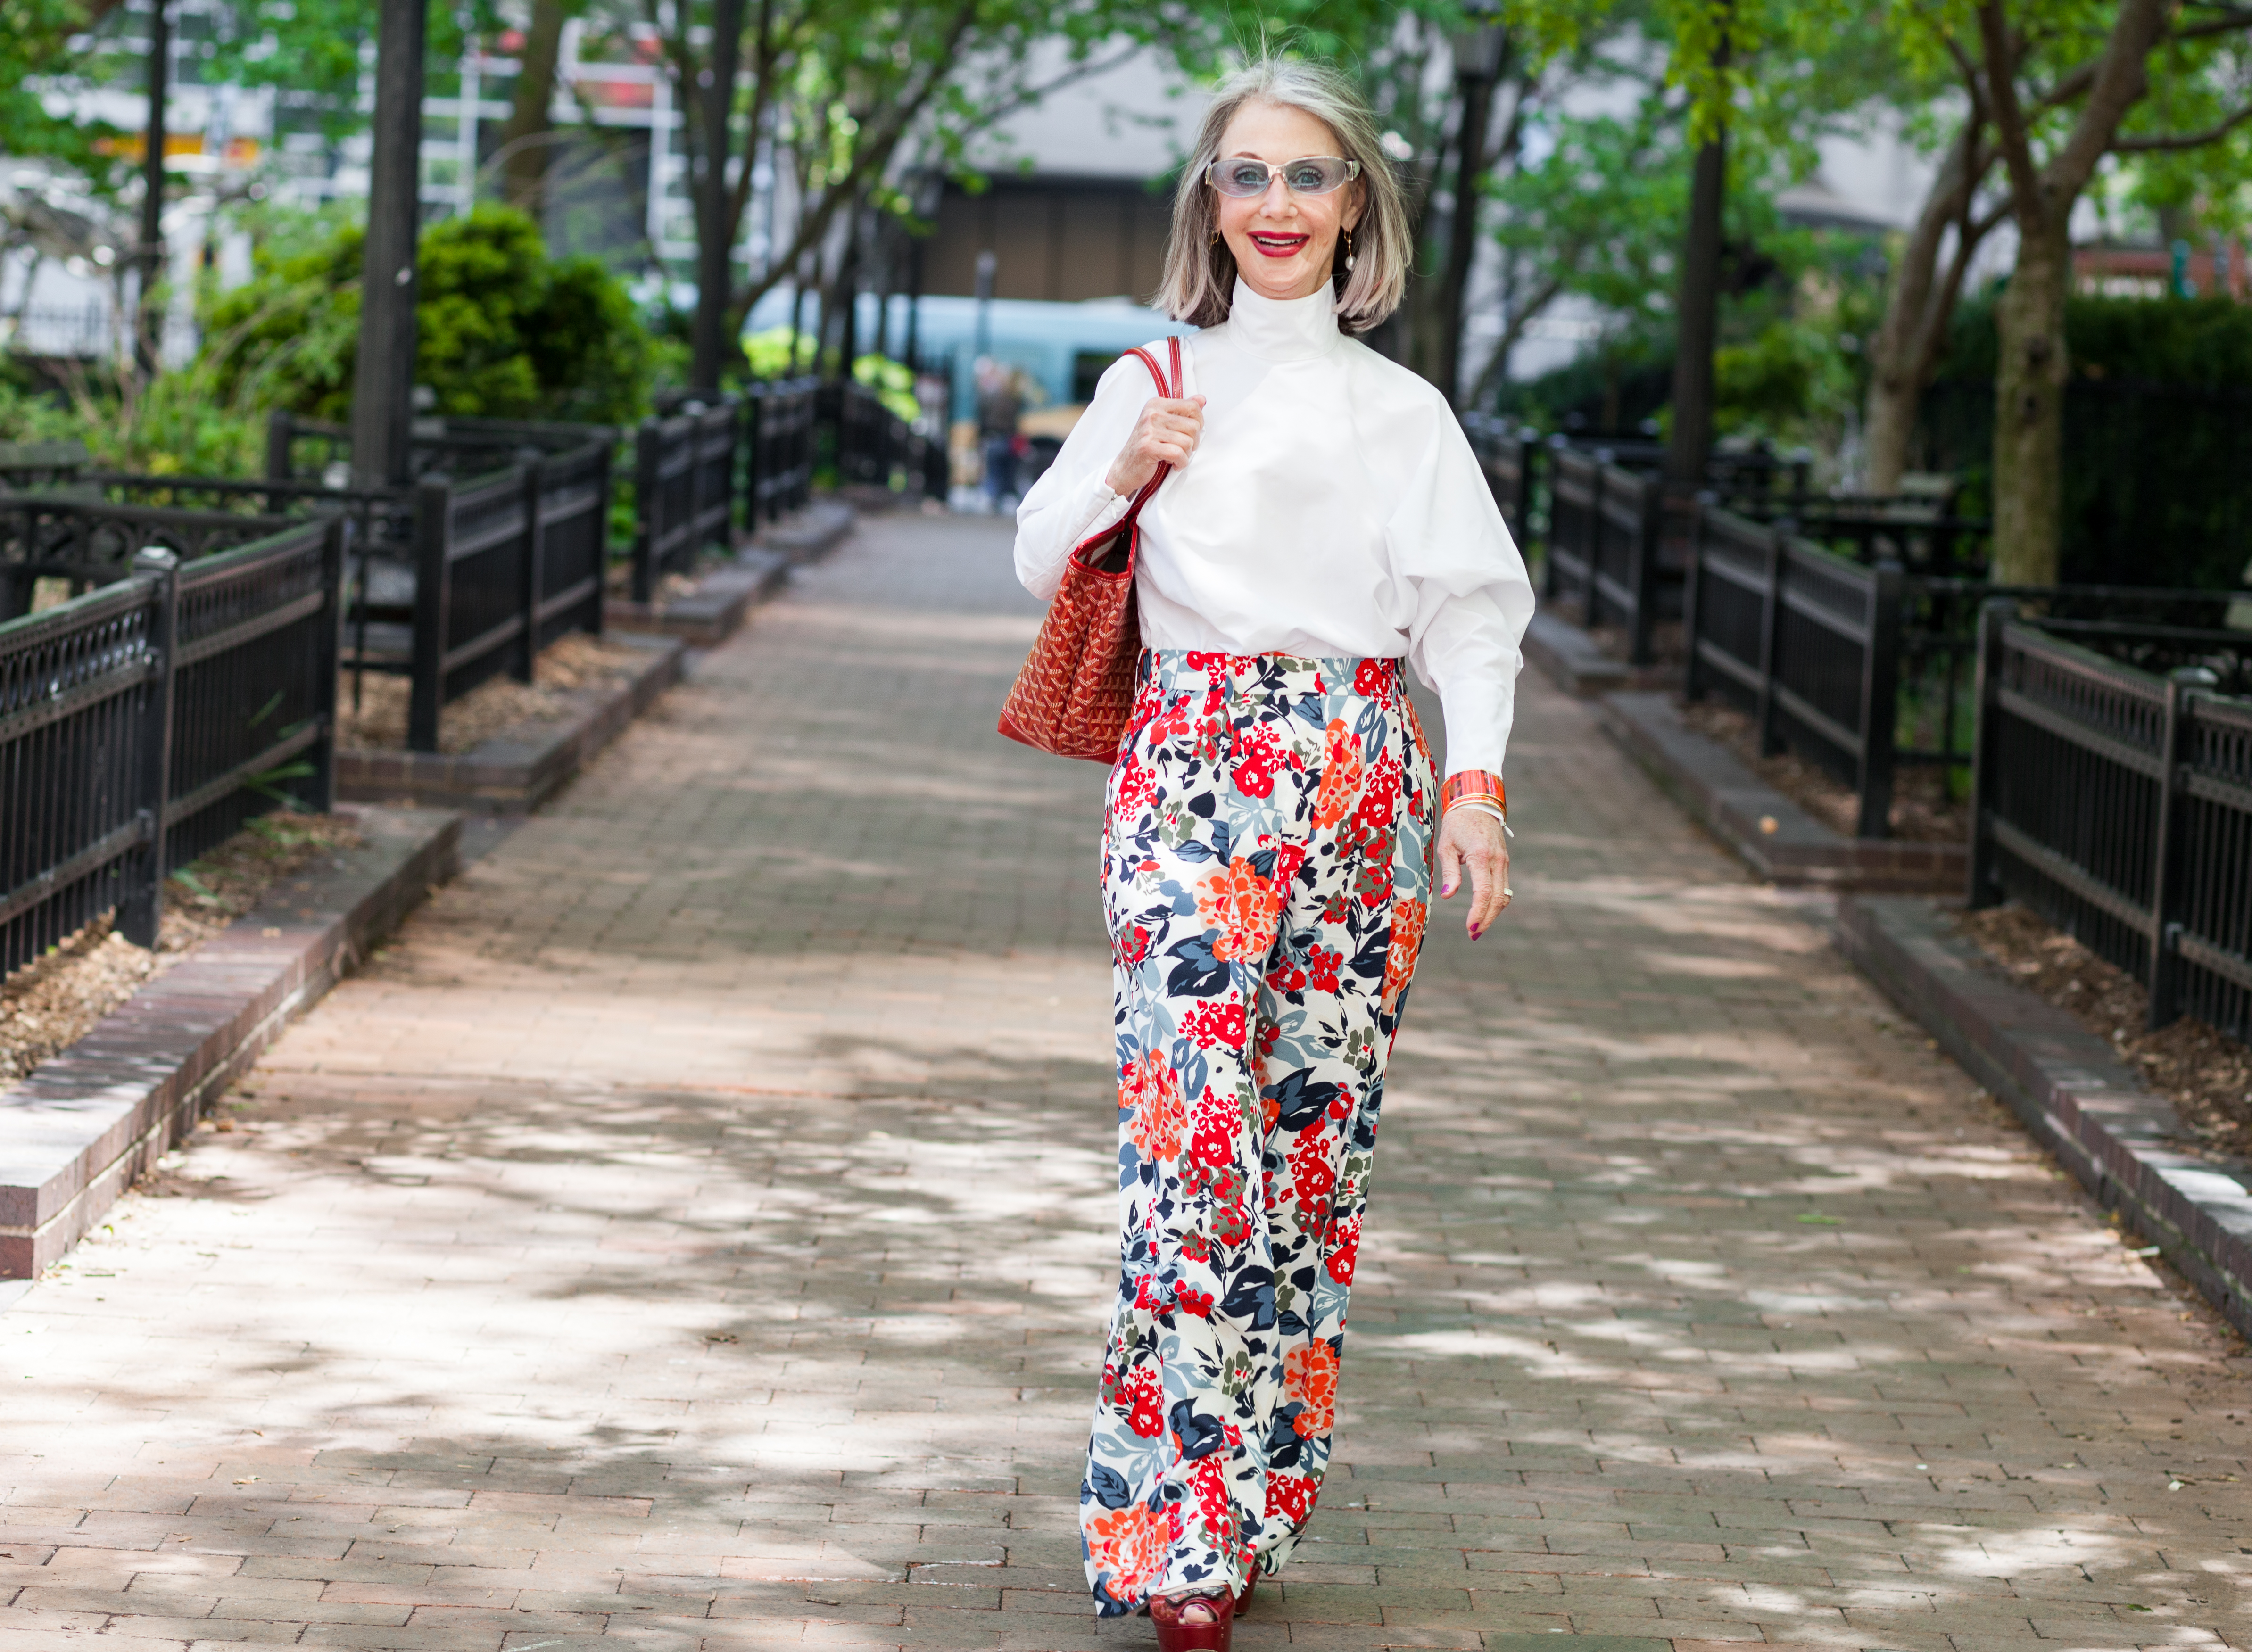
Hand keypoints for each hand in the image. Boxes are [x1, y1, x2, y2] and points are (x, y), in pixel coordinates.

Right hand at [1105, 395, 1205, 496]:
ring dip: (1185, 455)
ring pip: (1187, 442)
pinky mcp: (1148, 446)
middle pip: (1193, 426)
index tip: (1191, 433)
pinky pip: (1178, 454)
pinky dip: (1180, 463)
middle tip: (1181, 449)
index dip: (1198, 423)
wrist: (1125, 468)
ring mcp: (1149, 430)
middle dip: (1192, 442)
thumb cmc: (1146, 447)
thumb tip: (1201, 399)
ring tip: (1174, 457)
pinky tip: (1173, 464)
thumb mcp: (1163, 425)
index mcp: (1157, 405)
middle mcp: (1152, 414)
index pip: (1192, 406)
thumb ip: (1182, 411)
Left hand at [1435, 808, 1510, 938]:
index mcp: (1480, 856)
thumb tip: (1448, 896)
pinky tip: (1485, 911)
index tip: (1470, 928)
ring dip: (1493, 914)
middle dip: (1486, 919)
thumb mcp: (1446, 846)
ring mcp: (1503, 861)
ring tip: (1478, 928)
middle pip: (1497, 898)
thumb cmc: (1457, 824)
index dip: (1477, 913)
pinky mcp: (1504, 862)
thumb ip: (1449, 872)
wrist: (1476, 804)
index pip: (1483, 892)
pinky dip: (1496, 902)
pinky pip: (1504, 887)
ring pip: (1504, 895)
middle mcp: (1496, 860)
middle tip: (1473, 935)